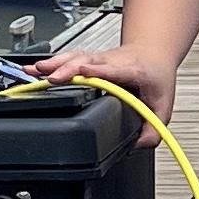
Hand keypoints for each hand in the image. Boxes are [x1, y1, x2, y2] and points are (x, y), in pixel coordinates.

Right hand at [36, 40, 177, 142]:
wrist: (152, 53)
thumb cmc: (155, 76)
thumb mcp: (162, 106)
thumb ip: (153, 129)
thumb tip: (136, 144)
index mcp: (133, 71)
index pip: (115, 70)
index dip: (101, 71)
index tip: (86, 73)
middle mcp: (113, 62)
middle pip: (89, 63)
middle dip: (70, 69)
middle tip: (53, 78)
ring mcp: (99, 60)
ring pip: (76, 59)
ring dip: (55, 64)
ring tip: (35, 71)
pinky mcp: (88, 60)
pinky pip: (68, 60)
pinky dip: (50, 64)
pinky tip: (35, 70)